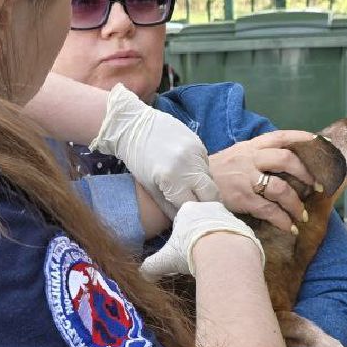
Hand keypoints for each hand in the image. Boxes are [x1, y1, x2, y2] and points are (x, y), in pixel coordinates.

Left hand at [91, 84, 219, 216]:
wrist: (134, 125)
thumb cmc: (136, 159)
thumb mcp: (150, 187)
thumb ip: (169, 207)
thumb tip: (184, 221)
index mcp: (173, 179)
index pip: (195, 206)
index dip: (195, 215)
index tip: (194, 219)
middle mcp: (189, 166)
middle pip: (212, 194)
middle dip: (208, 204)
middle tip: (201, 210)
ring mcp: (197, 152)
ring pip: (211, 179)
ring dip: (204, 188)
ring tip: (192, 189)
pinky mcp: (200, 143)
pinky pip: (206, 165)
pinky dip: (201, 172)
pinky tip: (188, 171)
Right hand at [140, 201, 262, 279]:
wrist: (225, 252)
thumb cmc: (191, 251)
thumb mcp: (165, 260)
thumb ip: (151, 266)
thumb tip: (142, 275)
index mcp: (187, 210)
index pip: (182, 217)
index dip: (181, 233)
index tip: (182, 249)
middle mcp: (209, 207)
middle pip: (202, 220)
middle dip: (199, 236)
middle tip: (197, 255)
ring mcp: (228, 216)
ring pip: (220, 228)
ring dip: (217, 241)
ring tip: (213, 260)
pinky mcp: (244, 227)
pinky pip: (235, 237)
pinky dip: (231, 247)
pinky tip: (227, 260)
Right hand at [210, 132, 320, 232]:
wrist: (190, 185)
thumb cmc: (218, 173)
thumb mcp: (237, 156)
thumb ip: (258, 156)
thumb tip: (287, 162)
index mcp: (251, 147)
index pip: (280, 136)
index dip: (302, 138)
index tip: (320, 143)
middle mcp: (249, 159)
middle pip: (286, 159)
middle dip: (306, 174)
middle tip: (316, 187)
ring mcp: (245, 179)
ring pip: (280, 188)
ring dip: (296, 204)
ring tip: (301, 215)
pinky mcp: (241, 199)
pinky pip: (269, 210)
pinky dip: (282, 220)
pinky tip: (288, 227)